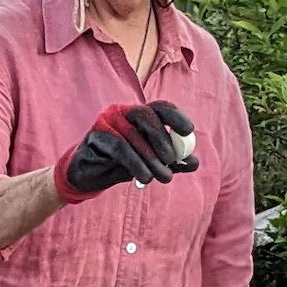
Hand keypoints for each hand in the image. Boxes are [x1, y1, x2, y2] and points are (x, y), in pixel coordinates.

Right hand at [54, 102, 197, 204]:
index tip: (188, 130)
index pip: (160, 107)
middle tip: (172, 161)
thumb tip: (195, 162)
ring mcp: (107, 121)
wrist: (91, 176)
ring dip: (152, 159)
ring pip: (134, 135)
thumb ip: (173, 162)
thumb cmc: (124, 165)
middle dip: (163, 140)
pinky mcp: (95, 136)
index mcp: (139, 115)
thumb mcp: (152, 164)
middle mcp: (123, 112)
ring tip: (164, 178)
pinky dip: (136, 164)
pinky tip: (145, 179)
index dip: (175, 116)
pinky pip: (120, 148)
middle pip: (147, 116)